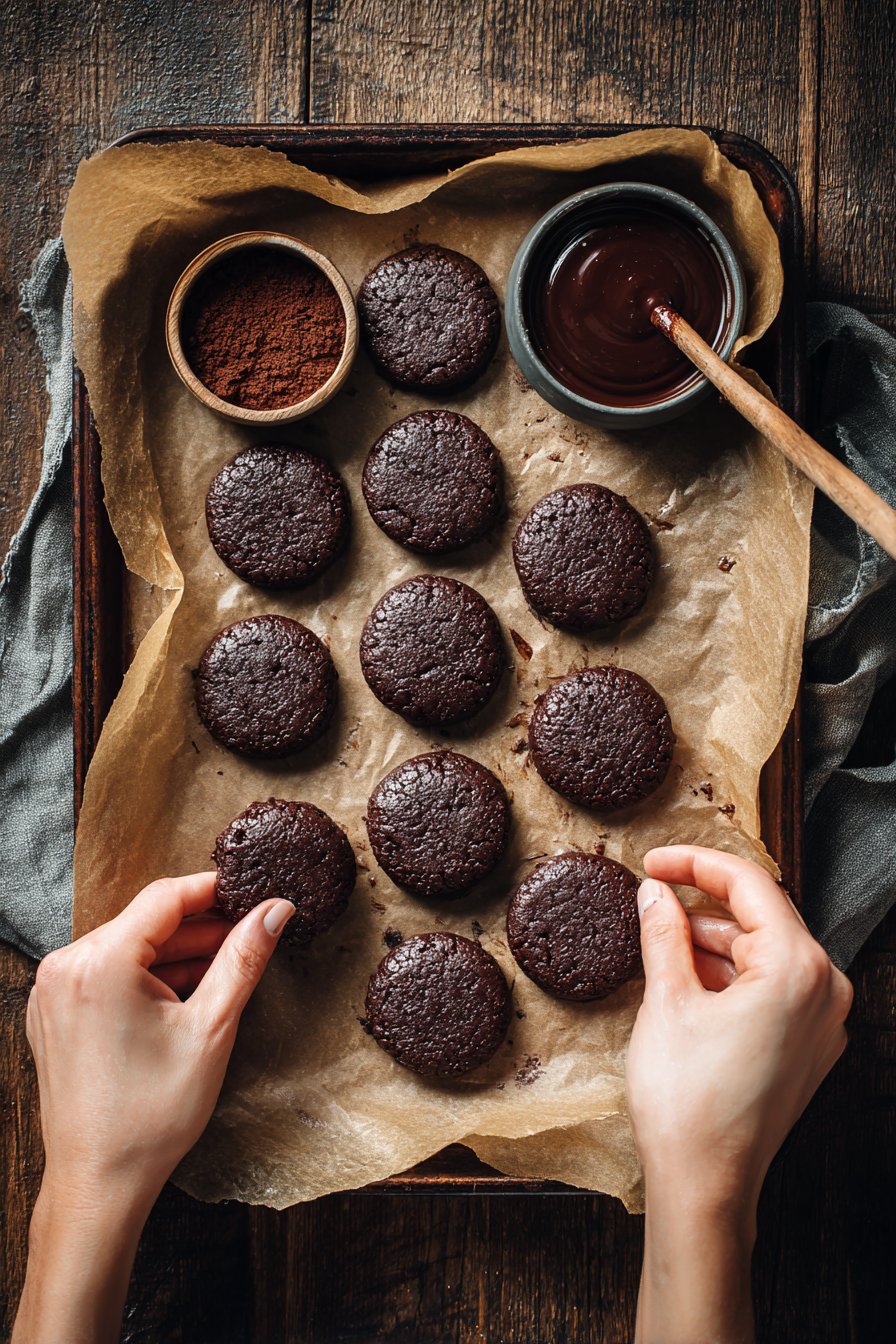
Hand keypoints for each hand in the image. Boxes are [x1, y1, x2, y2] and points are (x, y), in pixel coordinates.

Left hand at [14, 873, 293, 1343]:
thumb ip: (243, 960)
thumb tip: (275, 911)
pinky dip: (143, 976)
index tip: (249, 892)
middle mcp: (66, 966)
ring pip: (127, 946)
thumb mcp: (211, 1029)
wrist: (98, 1182)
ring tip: (222, 968)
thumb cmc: (151, 1116)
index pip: (166, 897)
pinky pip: (105, 972)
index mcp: (101, 963)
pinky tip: (181, 995)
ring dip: (174, 953)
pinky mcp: (51, 1012)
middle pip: (145, 921)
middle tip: (247, 933)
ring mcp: (52, 990)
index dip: (213, 890)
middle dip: (198, 927)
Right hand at [627, 845, 851, 1343]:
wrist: (705, 1186)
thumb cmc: (688, 1102)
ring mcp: (823, 1023)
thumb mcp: (666, 1000)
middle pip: (761, 918)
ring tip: (659, 945)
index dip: (694, 863)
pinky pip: (772, 989)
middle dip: (703, 906)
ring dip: (713, 943)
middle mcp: (825, 990)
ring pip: (764, 953)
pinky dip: (730, 976)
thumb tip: (656, 893)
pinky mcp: (809, 1049)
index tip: (653, 862)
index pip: (749, 885)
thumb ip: (663, 932)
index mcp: (798, 968)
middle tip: (650, 900)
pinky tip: (686, 981)